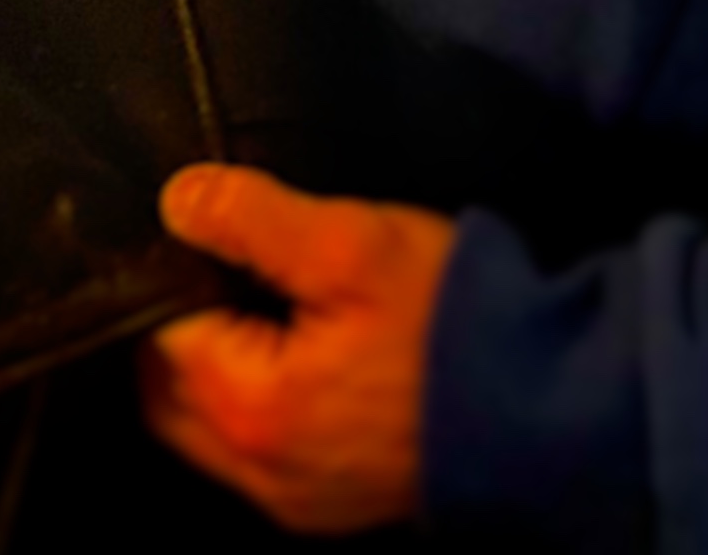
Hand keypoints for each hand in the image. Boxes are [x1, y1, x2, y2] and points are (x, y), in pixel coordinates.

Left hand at [138, 162, 451, 533]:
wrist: (550, 406)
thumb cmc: (452, 323)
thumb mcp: (352, 244)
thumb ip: (253, 219)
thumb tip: (179, 200)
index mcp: (248, 410)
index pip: (157, 334)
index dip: (178, 275)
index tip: (220, 238)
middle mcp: (257, 472)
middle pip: (170, 390)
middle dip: (187, 328)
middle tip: (241, 271)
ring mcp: (294, 499)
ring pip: (209, 427)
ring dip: (219, 370)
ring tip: (275, 310)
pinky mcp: (329, 506)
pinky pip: (258, 452)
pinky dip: (260, 407)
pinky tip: (306, 361)